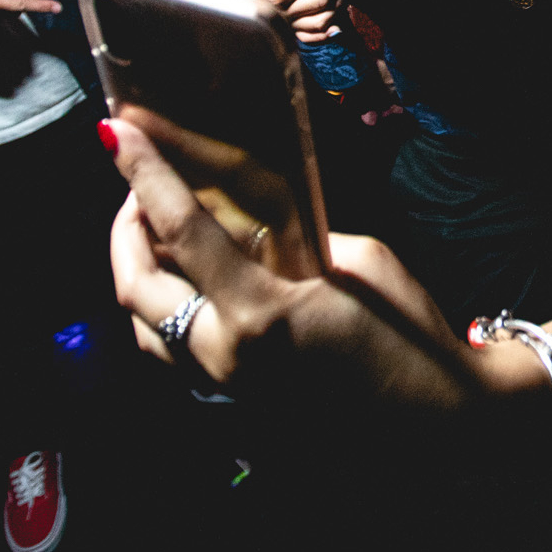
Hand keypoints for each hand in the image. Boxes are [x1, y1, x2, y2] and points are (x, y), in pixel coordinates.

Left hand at [107, 111, 454, 379]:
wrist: (435, 419)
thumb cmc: (408, 331)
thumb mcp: (360, 261)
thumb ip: (296, 239)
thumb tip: (250, 219)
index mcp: (262, 314)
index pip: (182, 230)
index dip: (144, 174)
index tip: (117, 132)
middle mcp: (226, 357)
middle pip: (136, 284)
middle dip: (125, 227)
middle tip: (140, 189)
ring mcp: (223, 392)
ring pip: (141, 328)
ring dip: (137, 275)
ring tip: (157, 236)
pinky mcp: (231, 409)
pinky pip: (171, 357)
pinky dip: (163, 313)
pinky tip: (190, 288)